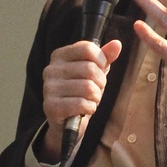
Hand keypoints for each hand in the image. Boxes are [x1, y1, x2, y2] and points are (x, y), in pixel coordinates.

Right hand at [40, 39, 122, 164]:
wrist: (68, 122)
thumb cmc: (81, 92)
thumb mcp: (95, 72)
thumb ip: (105, 56)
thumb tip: (117, 44)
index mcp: (60, 55)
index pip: (87, 48)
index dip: (101, 61)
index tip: (100, 71)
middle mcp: (51, 69)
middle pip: (90, 68)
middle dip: (100, 82)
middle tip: (95, 90)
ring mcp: (49, 88)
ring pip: (88, 87)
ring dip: (95, 97)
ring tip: (89, 100)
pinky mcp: (51, 106)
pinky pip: (81, 104)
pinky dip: (90, 108)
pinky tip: (85, 109)